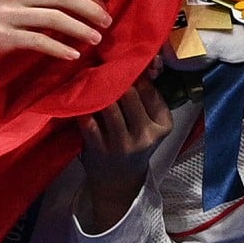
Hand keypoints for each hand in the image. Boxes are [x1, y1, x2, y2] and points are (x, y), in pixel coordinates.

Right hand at [0, 0, 109, 71]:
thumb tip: (77, 0)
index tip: (102, 7)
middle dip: (92, 10)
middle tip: (107, 23)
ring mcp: (9, 12)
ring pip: (56, 18)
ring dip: (82, 29)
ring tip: (97, 39)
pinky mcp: (3, 35)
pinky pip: (39, 41)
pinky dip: (60, 49)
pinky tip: (73, 55)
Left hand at [76, 76, 173, 232]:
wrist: (120, 181)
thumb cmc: (135, 143)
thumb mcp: (151, 124)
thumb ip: (148, 96)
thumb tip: (145, 61)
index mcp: (163, 125)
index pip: (149, 89)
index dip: (134, 72)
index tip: (122, 62)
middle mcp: (146, 134)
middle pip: (129, 93)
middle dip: (115, 78)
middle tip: (103, 67)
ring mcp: (122, 144)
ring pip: (109, 104)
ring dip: (98, 90)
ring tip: (90, 79)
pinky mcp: (99, 150)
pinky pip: (88, 121)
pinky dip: (83, 108)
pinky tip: (80, 100)